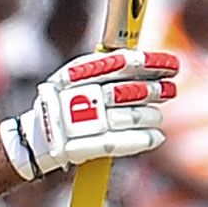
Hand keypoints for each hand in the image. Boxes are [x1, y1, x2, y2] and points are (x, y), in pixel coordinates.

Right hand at [0, 49, 178, 181]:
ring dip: (151, 115)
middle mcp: (81, 96)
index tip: (171, 64)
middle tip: (169, 90)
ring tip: (157, 115)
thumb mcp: (73, 77)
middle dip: (154, 90)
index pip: (121, 63)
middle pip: (128, 91)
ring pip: (129, 116)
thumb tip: (142, 59)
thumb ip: (103, 67)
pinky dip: (144, 139)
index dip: (150, 63)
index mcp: (77, 74)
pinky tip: (156, 136)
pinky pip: (123, 142)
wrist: (36, 138)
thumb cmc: (60, 103)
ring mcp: (84, 122)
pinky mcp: (86, 147)